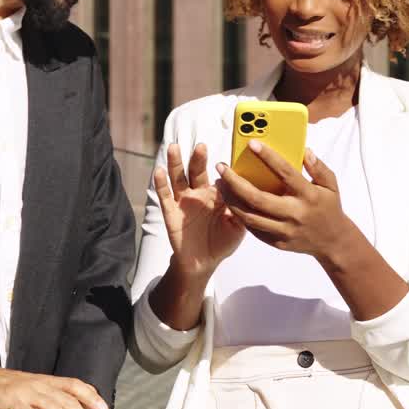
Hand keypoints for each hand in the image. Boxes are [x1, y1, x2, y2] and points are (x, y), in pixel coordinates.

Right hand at [0, 353, 105, 408]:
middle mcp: (39, 384)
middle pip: (68, 400)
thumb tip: (63, 404)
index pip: (74, 384)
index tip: (103, 407)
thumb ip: (45, 394)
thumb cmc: (3, 385)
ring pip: (54, 408)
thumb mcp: (29, 386)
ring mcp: (26, 392)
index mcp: (44, 379)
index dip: (90, 395)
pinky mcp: (12, 402)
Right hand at [154, 143, 245, 276]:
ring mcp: (183, 201)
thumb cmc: (222, 242)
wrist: (202, 263)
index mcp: (216, 194)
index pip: (218, 176)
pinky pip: (165, 196)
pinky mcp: (171, 212)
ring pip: (178, 178)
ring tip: (174, 147)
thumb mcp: (238, 227)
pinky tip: (159, 171)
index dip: (223, 168)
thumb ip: (243, 209)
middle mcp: (198, 193)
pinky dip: (161, 183)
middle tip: (201, 146)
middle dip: (198, 158)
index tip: (227, 160)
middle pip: (196, 171)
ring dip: (175, 162)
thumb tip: (249, 192)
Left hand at [217, 142, 355, 259]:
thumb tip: (304, 151)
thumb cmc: (329, 207)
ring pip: (249, 216)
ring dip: (230, 199)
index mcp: (308, 195)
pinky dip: (239, 214)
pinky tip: (230, 200)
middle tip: (222, 167)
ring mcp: (284, 230)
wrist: (333, 242)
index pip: (286, 173)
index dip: (268, 157)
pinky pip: (253, 228)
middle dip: (235, 181)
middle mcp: (294, 214)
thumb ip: (318, 167)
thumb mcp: (331, 185)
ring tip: (220, 184)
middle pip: (257, 198)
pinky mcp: (277, 242)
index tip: (251, 143)